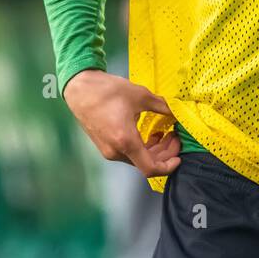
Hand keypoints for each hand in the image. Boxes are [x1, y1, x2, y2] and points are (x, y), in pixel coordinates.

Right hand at [63, 69, 180, 177]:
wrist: (80, 88)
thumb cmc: (107, 91)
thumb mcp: (141, 96)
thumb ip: (163, 107)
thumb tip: (178, 112)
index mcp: (125, 141)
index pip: (150, 169)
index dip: (168, 167)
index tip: (179, 157)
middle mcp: (115, 151)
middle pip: (146, 164)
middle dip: (165, 153)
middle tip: (175, 137)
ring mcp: (108, 150)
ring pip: (138, 159)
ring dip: (155, 150)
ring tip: (166, 134)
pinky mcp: (105, 146)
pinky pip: (129, 153)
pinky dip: (143, 147)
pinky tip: (150, 134)